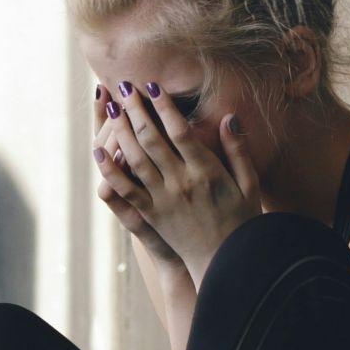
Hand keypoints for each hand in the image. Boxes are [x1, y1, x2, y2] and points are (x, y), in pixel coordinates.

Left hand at [93, 78, 262, 286]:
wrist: (225, 263)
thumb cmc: (242, 221)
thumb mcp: (249, 184)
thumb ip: (238, 151)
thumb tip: (228, 118)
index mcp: (207, 173)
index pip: (181, 132)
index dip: (164, 107)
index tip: (152, 86)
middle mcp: (181, 184)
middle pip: (152, 140)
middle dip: (136, 110)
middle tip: (124, 86)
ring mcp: (163, 200)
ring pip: (135, 159)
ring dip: (120, 131)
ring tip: (111, 107)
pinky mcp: (150, 215)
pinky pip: (124, 189)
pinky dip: (110, 169)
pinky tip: (99, 151)